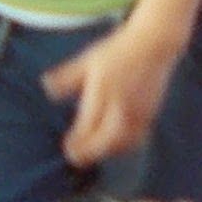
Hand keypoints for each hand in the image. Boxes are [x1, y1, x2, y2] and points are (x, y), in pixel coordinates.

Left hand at [49, 14, 185, 163]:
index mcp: (102, 92)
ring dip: (105, 152)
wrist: (154, 44)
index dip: (75, 142)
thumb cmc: (117, 50)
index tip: (67, 147)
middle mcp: (121, 106)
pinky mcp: (150, 115)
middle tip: (76, 157)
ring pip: (120, 144)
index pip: (86, 128)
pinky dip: (122, 147)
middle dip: (88, 153)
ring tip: (93, 152)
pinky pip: (135, 140)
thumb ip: (67, 77)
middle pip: (104, 143)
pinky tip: (113, 145)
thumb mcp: (88, 60)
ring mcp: (138, 113)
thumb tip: (46, 87)